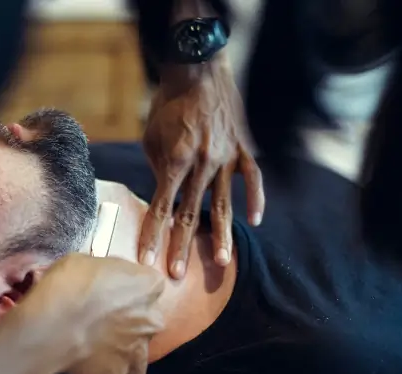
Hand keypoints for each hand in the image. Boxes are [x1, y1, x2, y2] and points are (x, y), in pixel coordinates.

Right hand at [20, 253, 164, 373]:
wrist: (50, 325)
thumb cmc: (67, 285)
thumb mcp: (86, 262)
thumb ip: (106, 274)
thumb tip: (102, 281)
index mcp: (149, 286)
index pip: (150, 285)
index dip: (130, 288)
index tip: (112, 291)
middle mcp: (151, 319)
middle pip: (148, 320)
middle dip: (131, 321)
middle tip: (103, 320)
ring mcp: (137, 350)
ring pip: (139, 355)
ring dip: (125, 351)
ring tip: (101, 347)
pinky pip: (115, 372)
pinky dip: (105, 368)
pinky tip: (87, 360)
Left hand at [139, 62, 264, 279]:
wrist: (197, 69)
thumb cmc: (167, 105)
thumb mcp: (152, 139)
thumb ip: (159, 171)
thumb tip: (165, 198)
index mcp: (176, 161)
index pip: (161, 208)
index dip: (152, 236)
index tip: (146, 261)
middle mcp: (203, 164)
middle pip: (191, 214)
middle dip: (183, 247)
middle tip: (177, 276)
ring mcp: (227, 158)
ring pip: (225, 205)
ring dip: (223, 236)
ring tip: (223, 264)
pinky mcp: (244, 148)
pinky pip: (253, 179)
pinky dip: (255, 200)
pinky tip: (254, 222)